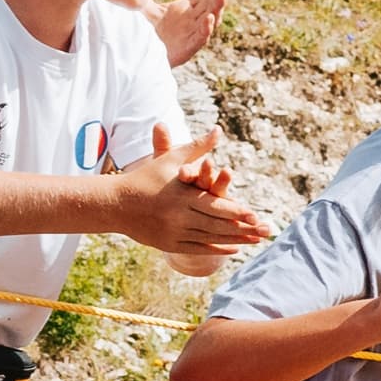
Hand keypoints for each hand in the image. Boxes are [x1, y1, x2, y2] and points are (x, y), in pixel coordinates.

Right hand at [110, 124, 270, 257]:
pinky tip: (233, 249)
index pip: (214, 205)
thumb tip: (218, 130)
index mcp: (180, 195)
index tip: (256, 215)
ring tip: (256, 241)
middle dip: (243, 229)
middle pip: (216, 225)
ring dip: (235, 241)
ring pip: (209, 238)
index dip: (236, 212)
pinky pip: (196, 249)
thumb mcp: (171, 160)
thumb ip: (197, 147)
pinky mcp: (167, 243)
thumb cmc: (146, 177)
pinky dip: (215, 250)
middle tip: (266, 231)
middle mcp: (177, 216)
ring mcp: (172, 232)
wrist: (114, 203)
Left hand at [151, 0, 234, 67]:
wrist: (135, 57)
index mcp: (187, 9)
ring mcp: (191, 34)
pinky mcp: (186, 49)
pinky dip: (206, 29)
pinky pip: (200, 38)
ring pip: (210, 18)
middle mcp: (193, 20)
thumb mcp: (146, 2)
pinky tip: (210, 19)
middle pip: (212, 3)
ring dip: (218, 5)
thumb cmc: (143, 31)